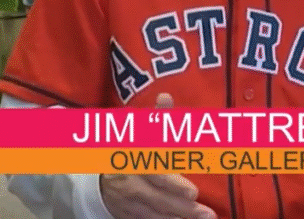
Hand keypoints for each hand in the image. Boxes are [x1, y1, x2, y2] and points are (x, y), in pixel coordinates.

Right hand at [100, 93, 216, 218]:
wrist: (96, 172)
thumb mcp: (140, 130)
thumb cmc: (128, 147)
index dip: (173, 185)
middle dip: (184, 208)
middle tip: (208, 213)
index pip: (155, 174)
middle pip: (158, 199)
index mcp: (134, 161)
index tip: (194, 192)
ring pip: (154, 215)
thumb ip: (157, 117)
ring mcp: (127, 203)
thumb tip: (165, 96)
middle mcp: (130, 184)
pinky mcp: (126, 215)